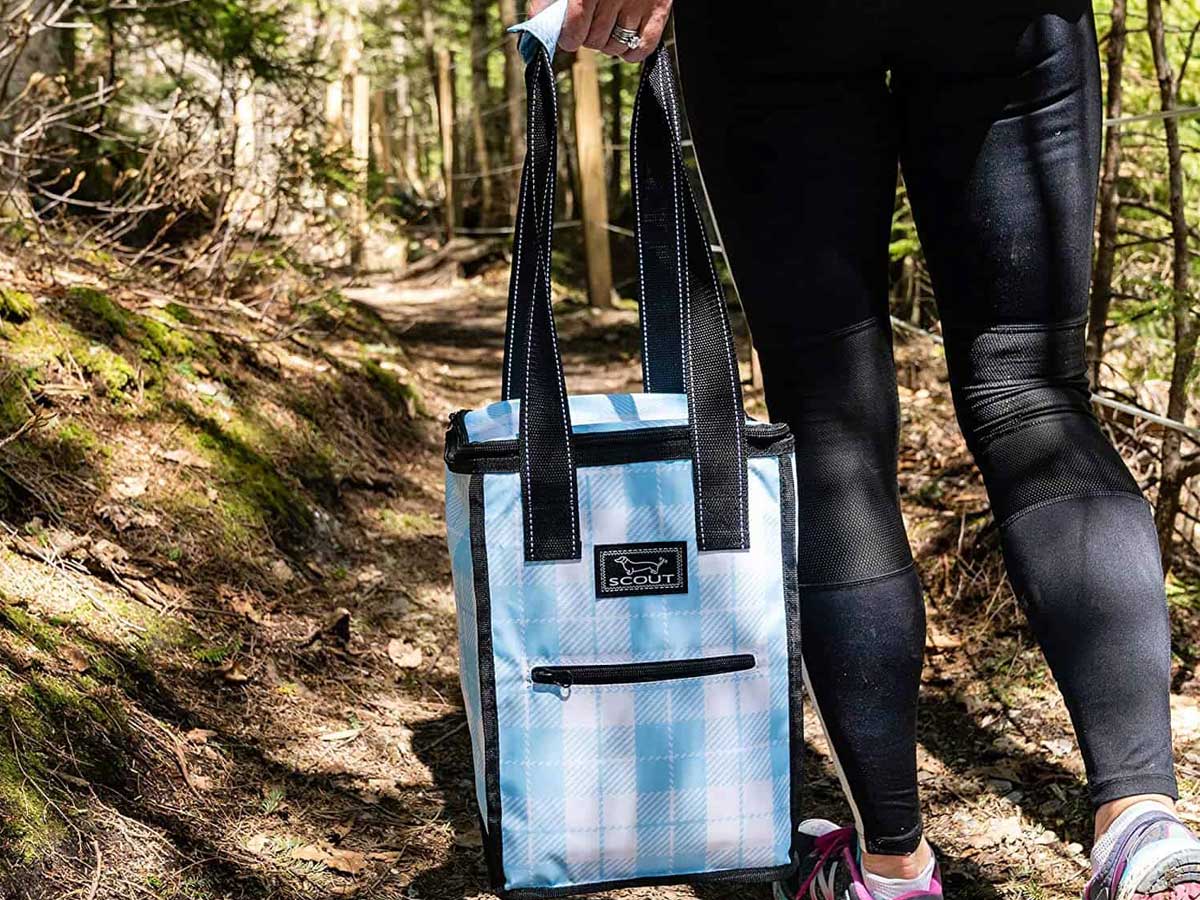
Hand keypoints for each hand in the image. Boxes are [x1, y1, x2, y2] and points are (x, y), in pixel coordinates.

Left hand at [529, 0, 672, 62]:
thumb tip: (536, 20)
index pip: (574, 29)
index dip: (568, 37)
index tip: (568, 35)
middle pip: (593, 41)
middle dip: (587, 37)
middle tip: (589, 23)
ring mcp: (639, 2)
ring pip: (614, 46)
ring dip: (606, 43)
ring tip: (606, 26)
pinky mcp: (659, 8)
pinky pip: (641, 48)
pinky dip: (630, 51)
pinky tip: (624, 39)